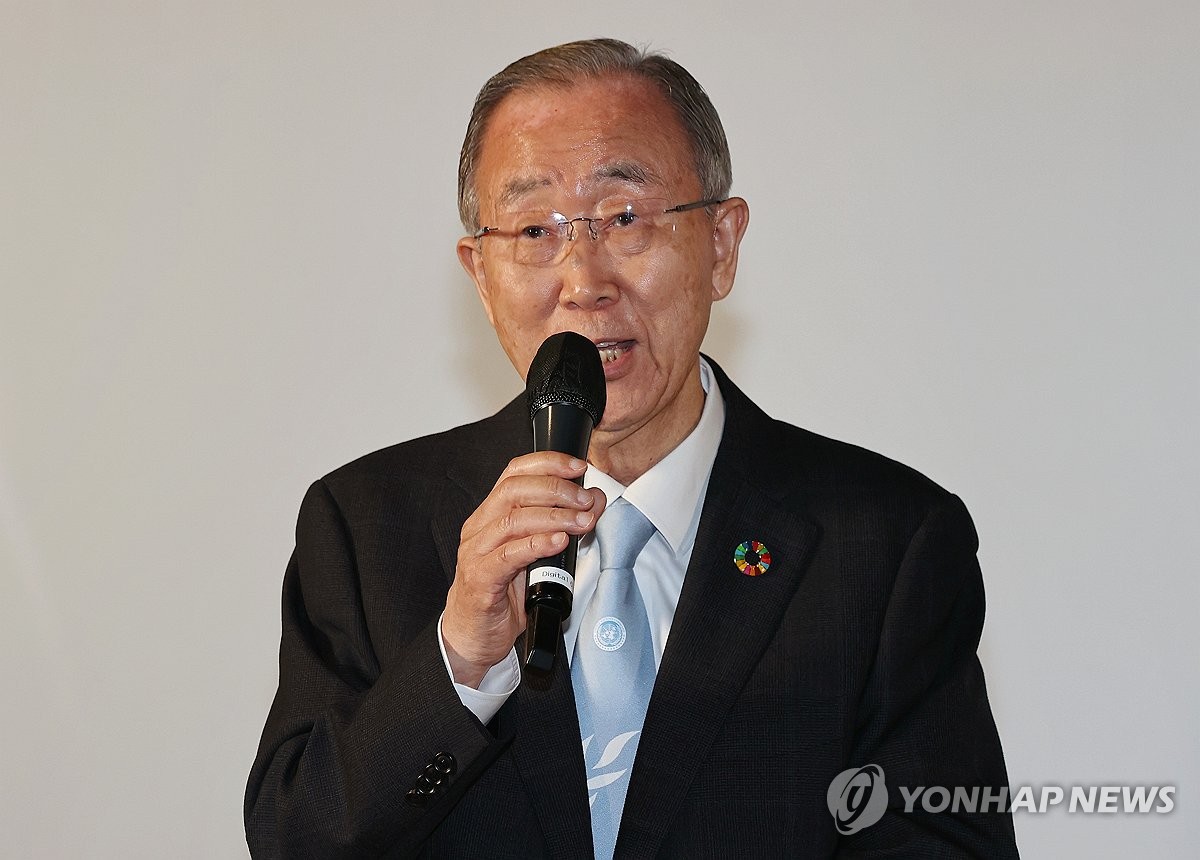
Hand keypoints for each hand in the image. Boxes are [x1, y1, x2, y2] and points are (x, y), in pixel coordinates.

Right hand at [442, 452, 605, 687]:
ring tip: (581, 522)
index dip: (548, 463)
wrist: (474, 634)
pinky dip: (537, 544)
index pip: (515, 472)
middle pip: (514, 490)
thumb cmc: (503, 592)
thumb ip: (561, 525)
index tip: (578, 466)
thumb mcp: (537, 554)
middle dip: (556, 489)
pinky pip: (508, 555)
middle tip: (585, 500)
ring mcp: (476, 552)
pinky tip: (558, 542)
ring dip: (554, 516)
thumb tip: (593, 501)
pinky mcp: (480, 579)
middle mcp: (479, 527)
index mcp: (491, 514)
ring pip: (513, 519)